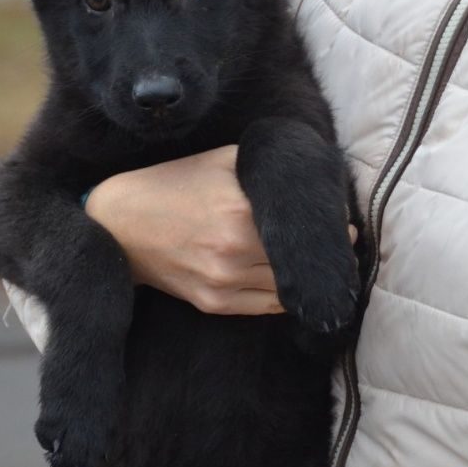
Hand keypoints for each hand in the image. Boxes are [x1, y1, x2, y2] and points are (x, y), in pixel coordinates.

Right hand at [85, 145, 356, 315]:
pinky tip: (291, 281)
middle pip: (302, 259)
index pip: (306, 226)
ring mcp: (223, 281)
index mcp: (239, 209)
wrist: (119, 224)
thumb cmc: (171, 184)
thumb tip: (311, 173)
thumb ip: (262, 165)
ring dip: (308, 277)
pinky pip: (267, 306)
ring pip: (289, 287)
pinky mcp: (213, 303)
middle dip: (327, 252)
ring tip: (319, 264)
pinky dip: (285, 295)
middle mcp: (234, 249)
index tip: (348, 225)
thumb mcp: (217, 160)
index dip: (334, 227)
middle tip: (345, 244)